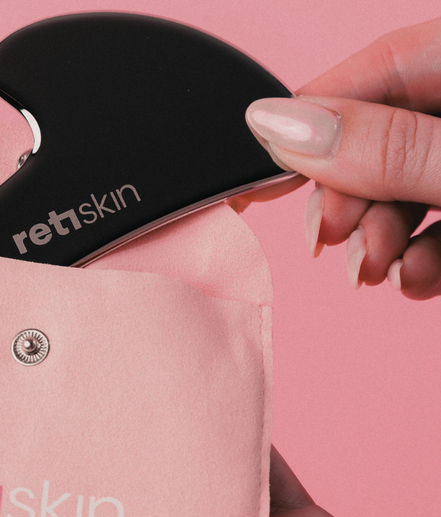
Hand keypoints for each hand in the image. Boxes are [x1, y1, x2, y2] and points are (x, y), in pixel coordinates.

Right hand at [242, 18, 440, 298]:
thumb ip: (389, 148)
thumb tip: (283, 129)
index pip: (373, 71)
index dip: (307, 123)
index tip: (260, 174)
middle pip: (380, 139)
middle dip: (348, 201)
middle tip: (329, 240)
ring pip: (401, 190)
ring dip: (376, 242)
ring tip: (376, 272)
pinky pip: (435, 227)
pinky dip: (415, 259)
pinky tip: (411, 278)